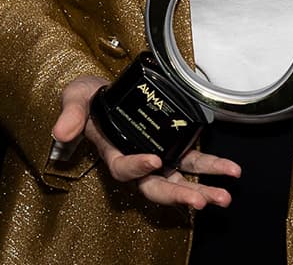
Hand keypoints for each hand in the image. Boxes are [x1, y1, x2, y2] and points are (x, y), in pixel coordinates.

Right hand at [49, 75, 240, 208]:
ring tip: (223, 197)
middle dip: (179, 195)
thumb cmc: (89, 98)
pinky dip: (213, 168)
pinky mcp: (174, 148)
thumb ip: (71, 114)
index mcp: (113, 153)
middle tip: (200, 200)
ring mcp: (158, 158)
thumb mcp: (75, 99)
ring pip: (180, 180)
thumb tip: (60, 132)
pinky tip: (232, 172)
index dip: (137, 167)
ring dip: (203, 190)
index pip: (124, 168)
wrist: (106, 92)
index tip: (152, 160)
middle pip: (157, 187)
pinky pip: (195, 163)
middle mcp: (138, 162)